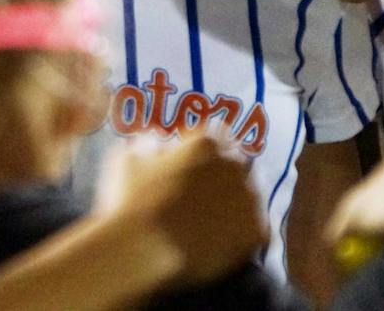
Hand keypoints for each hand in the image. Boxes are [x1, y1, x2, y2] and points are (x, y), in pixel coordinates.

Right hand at [96, 133, 267, 286]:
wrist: (142, 251)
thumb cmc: (130, 199)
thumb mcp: (127, 157)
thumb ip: (147, 142)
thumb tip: (156, 140)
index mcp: (206, 142)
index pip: (217, 133)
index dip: (203, 146)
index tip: (189, 157)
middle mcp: (235, 166)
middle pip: (237, 163)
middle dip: (222, 171)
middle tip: (201, 189)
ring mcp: (249, 201)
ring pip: (249, 194)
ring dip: (235, 199)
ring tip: (213, 216)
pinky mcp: (256, 233)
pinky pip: (255, 226)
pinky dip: (242, 229)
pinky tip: (224, 236)